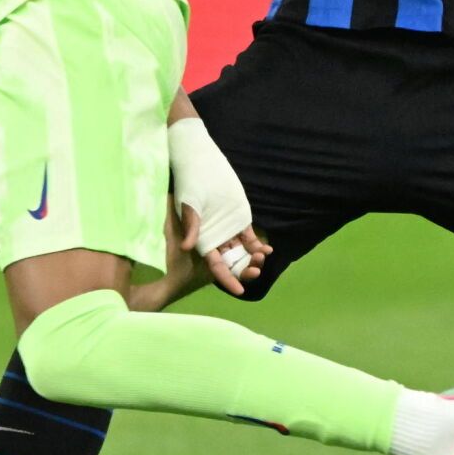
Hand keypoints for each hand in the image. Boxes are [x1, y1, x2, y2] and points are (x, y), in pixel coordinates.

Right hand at [167, 117, 268, 295]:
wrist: (202, 163)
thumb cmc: (191, 182)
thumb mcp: (190, 204)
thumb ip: (192, 225)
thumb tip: (185, 247)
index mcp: (203, 239)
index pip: (216, 265)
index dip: (227, 279)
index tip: (239, 291)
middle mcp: (216, 238)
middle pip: (231, 262)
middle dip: (243, 270)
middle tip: (256, 271)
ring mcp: (229, 230)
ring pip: (243, 252)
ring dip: (252, 259)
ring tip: (262, 258)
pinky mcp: (240, 220)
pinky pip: (250, 238)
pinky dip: (258, 246)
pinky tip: (267, 250)